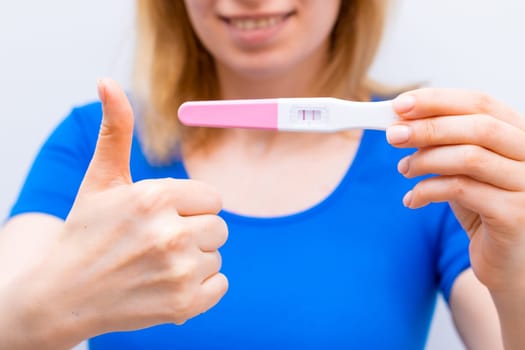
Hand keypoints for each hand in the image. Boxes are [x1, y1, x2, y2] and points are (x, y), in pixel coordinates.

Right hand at [9, 79, 227, 347]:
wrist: (61, 296)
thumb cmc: (86, 233)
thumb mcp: (100, 180)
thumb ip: (116, 131)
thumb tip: (107, 82)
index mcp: (154, 197)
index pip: (213, 198)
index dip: (190, 208)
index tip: (163, 218)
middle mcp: (169, 233)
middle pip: (220, 227)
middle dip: (195, 232)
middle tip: (159, 243)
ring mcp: (177, 272)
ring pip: (216, 257)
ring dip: (194, 261)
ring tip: (156, 266)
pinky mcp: (183, 307)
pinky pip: (220, 286)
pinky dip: (200, 288)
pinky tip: (167, 286)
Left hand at [386, 88, 524, 293]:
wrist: (510, 263)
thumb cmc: (484, 209)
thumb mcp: (465, 171)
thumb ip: (445, 146)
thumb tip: (403, 124)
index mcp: (520, 135)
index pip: (481, 103)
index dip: (438, 100)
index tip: (401, 104)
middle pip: (478, 127)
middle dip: (428, 127)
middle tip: (393, 135)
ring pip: (470, 157)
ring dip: (425, 160)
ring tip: (403, 169)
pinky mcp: (515, 215)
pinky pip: (462, 191)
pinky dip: (427, 191)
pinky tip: (411, 200)